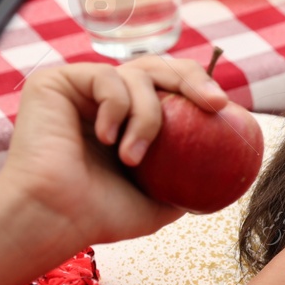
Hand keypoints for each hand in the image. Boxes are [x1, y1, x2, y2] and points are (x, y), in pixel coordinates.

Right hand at [0, 55, 231, 247]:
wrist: (55, 218)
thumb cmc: (100, 215)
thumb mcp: (161, 201)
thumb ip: (190, 180)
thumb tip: (228, 173)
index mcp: (130, 118)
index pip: (171, 87)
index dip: (200, 87)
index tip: (223, 108)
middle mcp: (106, 98)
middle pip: (160, 65)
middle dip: (193, 79)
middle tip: (213, 104)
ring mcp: (81, 88)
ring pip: (138, 74)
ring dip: (147, 117)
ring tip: (132, 158)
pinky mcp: (56, 82)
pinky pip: (106, 77)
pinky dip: (116, 107)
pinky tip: (106, 138)